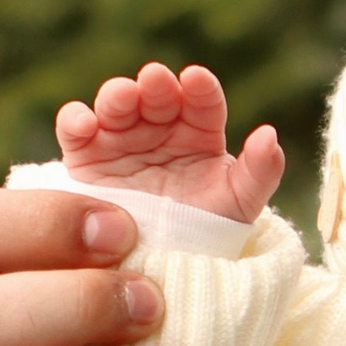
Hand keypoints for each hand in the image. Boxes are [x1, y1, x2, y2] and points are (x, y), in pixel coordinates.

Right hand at [58, 60, 284, 225]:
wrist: (164, 265)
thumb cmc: (207, 229)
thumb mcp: (240, 203)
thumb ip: (260, 171)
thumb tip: (270, 135)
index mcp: (198, 131)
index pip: (202, 101)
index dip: (200, 88)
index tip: (197, 80)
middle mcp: (159, 128)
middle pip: (156, 95)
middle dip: (156, 85)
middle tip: (155, 81)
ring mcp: (121, 139)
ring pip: (116, 105)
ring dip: (118, 95)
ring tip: (124, 97)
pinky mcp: (86, 157)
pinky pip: (75, 130)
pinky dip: (75, 120)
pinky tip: (84, 123)